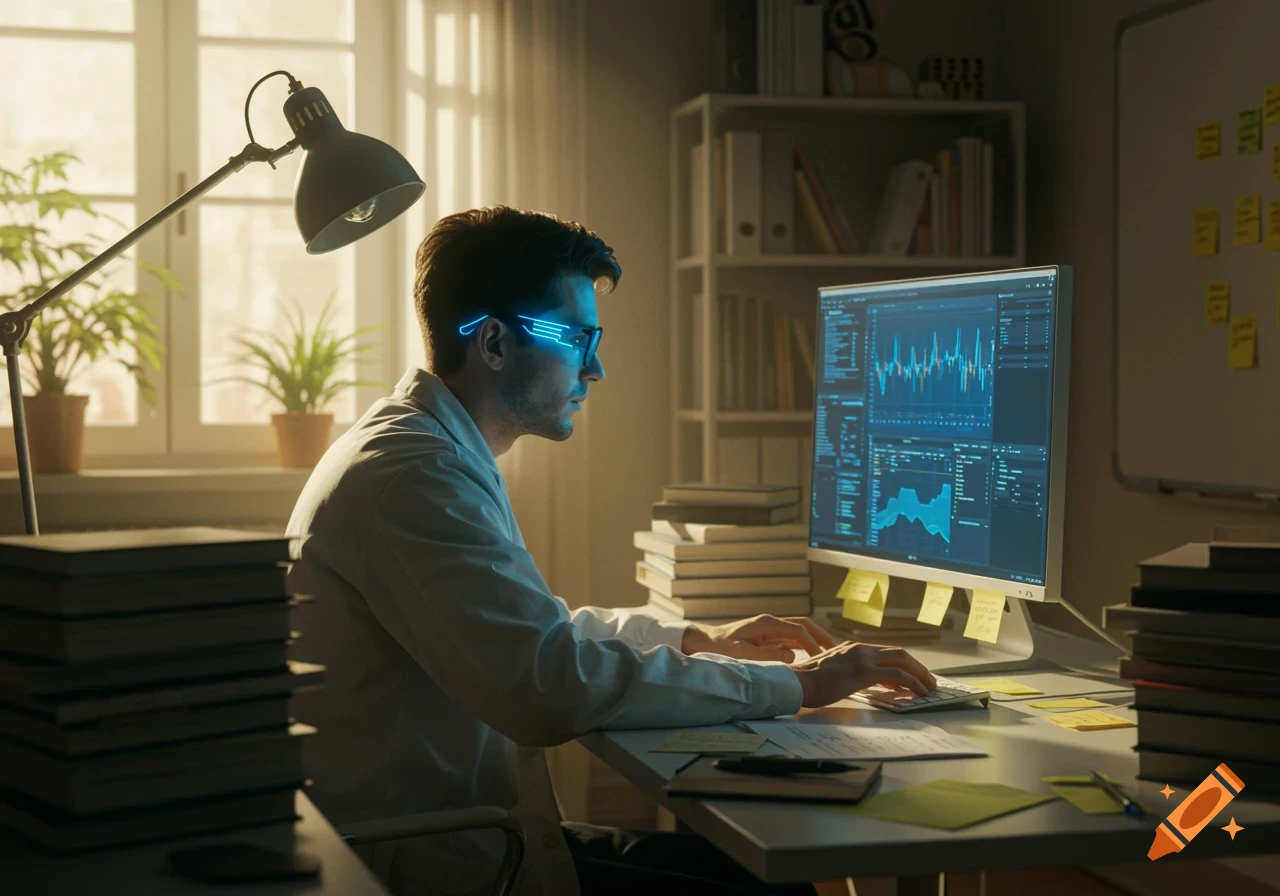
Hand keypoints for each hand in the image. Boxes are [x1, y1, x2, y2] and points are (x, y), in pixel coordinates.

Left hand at [681, 615, 838, 661]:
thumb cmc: (719, 649)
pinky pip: (791, 639)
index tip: (822, 659)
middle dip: (822, 637)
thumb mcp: (742, 654)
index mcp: (766, 624)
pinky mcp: (766, 638)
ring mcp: (769, 630)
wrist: (702, 644)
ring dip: (815, 641)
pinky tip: (812, 657)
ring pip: (799, 632)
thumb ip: (767, 656)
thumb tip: (792, 656)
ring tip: (830, 654)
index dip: (813, 645)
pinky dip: (804, 646)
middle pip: (804, 625)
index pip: (799, 631)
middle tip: (838, 651)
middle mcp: (770, 624)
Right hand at [789, 642, 936, 707]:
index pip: (885, 653)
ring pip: (903, 661)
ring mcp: (863, 659)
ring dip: (920, 674)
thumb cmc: (808, 682)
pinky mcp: (864, 672)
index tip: (911, 676)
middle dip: (917, 667)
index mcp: (852, 648)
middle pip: (899, 653)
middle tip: (928, 680)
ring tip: (929, 687)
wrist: (796, 682)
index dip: (902, 664)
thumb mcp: (831, 672)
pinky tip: (919, 692)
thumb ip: (847, 672)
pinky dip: (913, 683)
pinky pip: (898, 676)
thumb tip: (857, 683)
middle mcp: (860, 649)